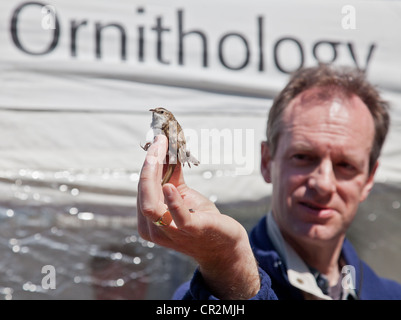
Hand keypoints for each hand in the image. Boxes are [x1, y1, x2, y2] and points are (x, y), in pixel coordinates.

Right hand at [137, 135, 259, 298]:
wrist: (223, 246)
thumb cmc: (201, 218)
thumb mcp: (183, 194)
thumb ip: (171, 177)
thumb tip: (167, 149)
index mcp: (148, 219)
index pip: (142, 187)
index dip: (148, 163)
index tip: (157, 141)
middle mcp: (153, 229)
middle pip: (143, 193)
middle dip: (150, 164)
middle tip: (161, 140)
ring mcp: (170, 233)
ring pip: (150, 205)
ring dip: (154, 175)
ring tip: (163, 151)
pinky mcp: (191, 232)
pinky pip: (177, 218)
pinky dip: (173, 201)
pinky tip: (170, 187)